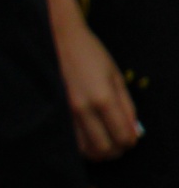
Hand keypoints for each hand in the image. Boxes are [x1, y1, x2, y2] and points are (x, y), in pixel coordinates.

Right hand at [53, 13, 140, 160]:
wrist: (55, 37)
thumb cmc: (88, 52)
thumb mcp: (114, 75)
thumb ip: (127, 105)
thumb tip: (134, 130)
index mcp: (103, 98)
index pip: (123, 136)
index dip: (131, 141)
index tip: (131, 136)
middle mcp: (83, 109)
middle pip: (104, 148)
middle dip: (116, 150)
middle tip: (119, 142)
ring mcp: (65, 112)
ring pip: (85, 149)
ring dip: (98, 150)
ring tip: (103, 141)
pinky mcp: (53, 111)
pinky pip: (70, 141)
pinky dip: (82, 144)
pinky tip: (86, 135)